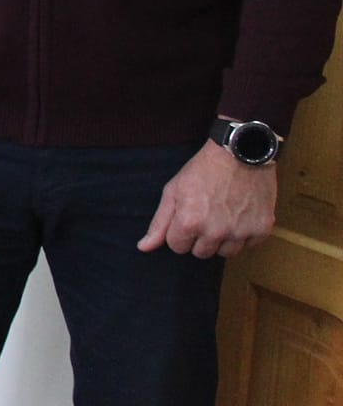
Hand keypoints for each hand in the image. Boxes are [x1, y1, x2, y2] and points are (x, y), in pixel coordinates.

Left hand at [138, 140, 275, 257]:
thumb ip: (159, 223)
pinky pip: (249, 246)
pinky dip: (244, 234)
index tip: (187, 216)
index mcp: (190, 223)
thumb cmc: (203, 170)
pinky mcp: (261, 229)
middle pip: (201, 253)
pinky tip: (240, 215)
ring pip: (226, 253)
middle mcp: (215, 232)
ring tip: (223, 216)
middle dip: (199, 237)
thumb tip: (144, 247)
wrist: (241, 153)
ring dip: (222, 240)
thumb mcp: (174, 191)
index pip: (177, 247)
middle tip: (206, 215)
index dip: (179, 232)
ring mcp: (240, 232)